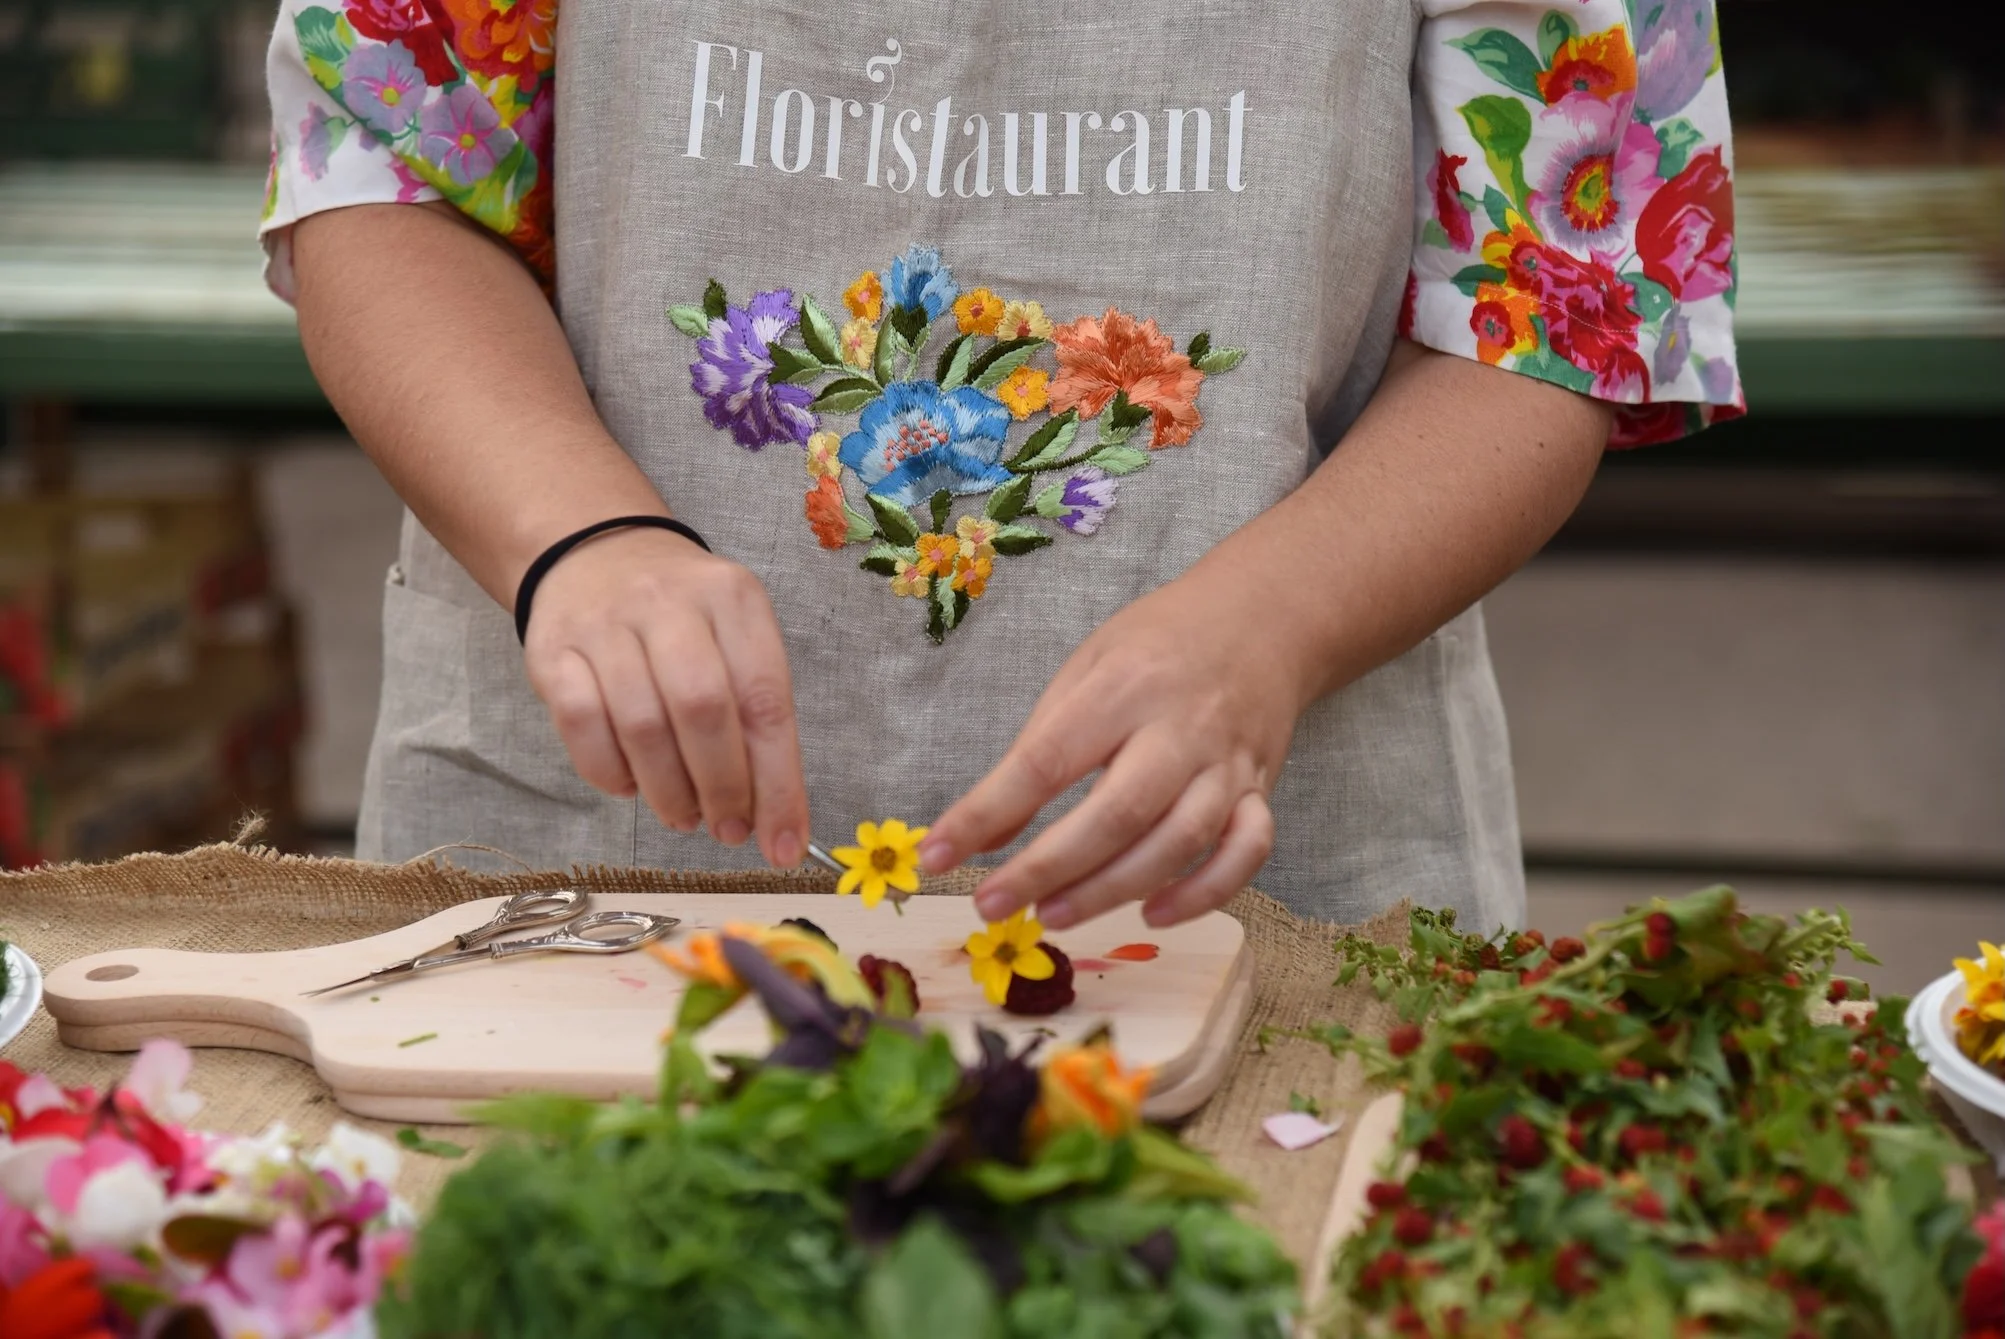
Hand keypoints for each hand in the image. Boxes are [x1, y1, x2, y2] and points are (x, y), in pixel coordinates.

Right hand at [521, 526, 808, 867]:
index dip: (778, 784)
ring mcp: (606, 624)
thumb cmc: (682, 617)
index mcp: (733, 599)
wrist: (595, 554)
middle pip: (704, 711)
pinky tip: (630, 787)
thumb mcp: (735, 639)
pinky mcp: (553, 650)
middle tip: (728, 829)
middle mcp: (671, 603)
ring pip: (642, 725)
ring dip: (669, 792)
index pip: (765, 701)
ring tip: (684, 816)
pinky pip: (582, 726)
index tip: (783, 845)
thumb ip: (754, 717)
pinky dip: (610, 774)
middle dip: (722, 788)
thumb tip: (772, 818)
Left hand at [920, 568, 1306, 929]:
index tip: (938, 853)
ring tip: (1053, 915)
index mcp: (1123, 687)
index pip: (1046, 761)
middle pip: (1118, 813)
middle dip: (1048, 868)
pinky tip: (1153, 914)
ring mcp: (1228, 763)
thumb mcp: (1086, 669)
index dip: (987, 812)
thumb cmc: (1158, 643)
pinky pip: (1245, 852)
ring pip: (1179, 842)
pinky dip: (1204, 892)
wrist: (1264, 618)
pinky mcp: (1261, 789)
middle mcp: (1181, 728)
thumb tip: (987, 832)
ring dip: (1113, 890)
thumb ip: (1039, 748)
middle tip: (991, 905)